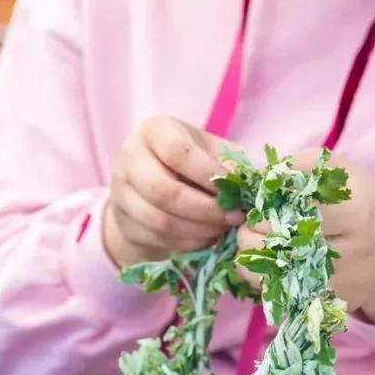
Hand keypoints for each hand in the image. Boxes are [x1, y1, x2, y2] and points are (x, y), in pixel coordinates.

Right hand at [103, 115, 247, 267]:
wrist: (153, 187)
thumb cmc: (193, 165)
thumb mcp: (214, 154)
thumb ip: (233, 165)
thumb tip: (254, 184)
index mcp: (155, 131)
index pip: (178, 152)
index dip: (209, 175)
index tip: (235, 192)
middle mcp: (129, 157)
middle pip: (165, 191)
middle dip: (206, 211)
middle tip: (233, 218)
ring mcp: (120, 192)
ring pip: (160, 221)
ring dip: (198, 231)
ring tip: (221, 230)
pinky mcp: (123, 222)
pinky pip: (157, 239)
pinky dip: (187, 244)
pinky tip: (205, 238)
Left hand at [236, 150, 374, 324]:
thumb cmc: (358, 199)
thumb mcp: (336, 169)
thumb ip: (293, 168)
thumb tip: (252, 181)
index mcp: (356, 214)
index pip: (291, 212)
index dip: (263, 208)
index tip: (257, 205)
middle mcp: (353, 255)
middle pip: (280, 249)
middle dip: (250, 235)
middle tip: (249, 226)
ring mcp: (345, 287)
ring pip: (276, 281)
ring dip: (253, 262)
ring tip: (256, 245)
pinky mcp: (334, 306)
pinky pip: (287, 298)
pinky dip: (269, 281)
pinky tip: (273, 264)